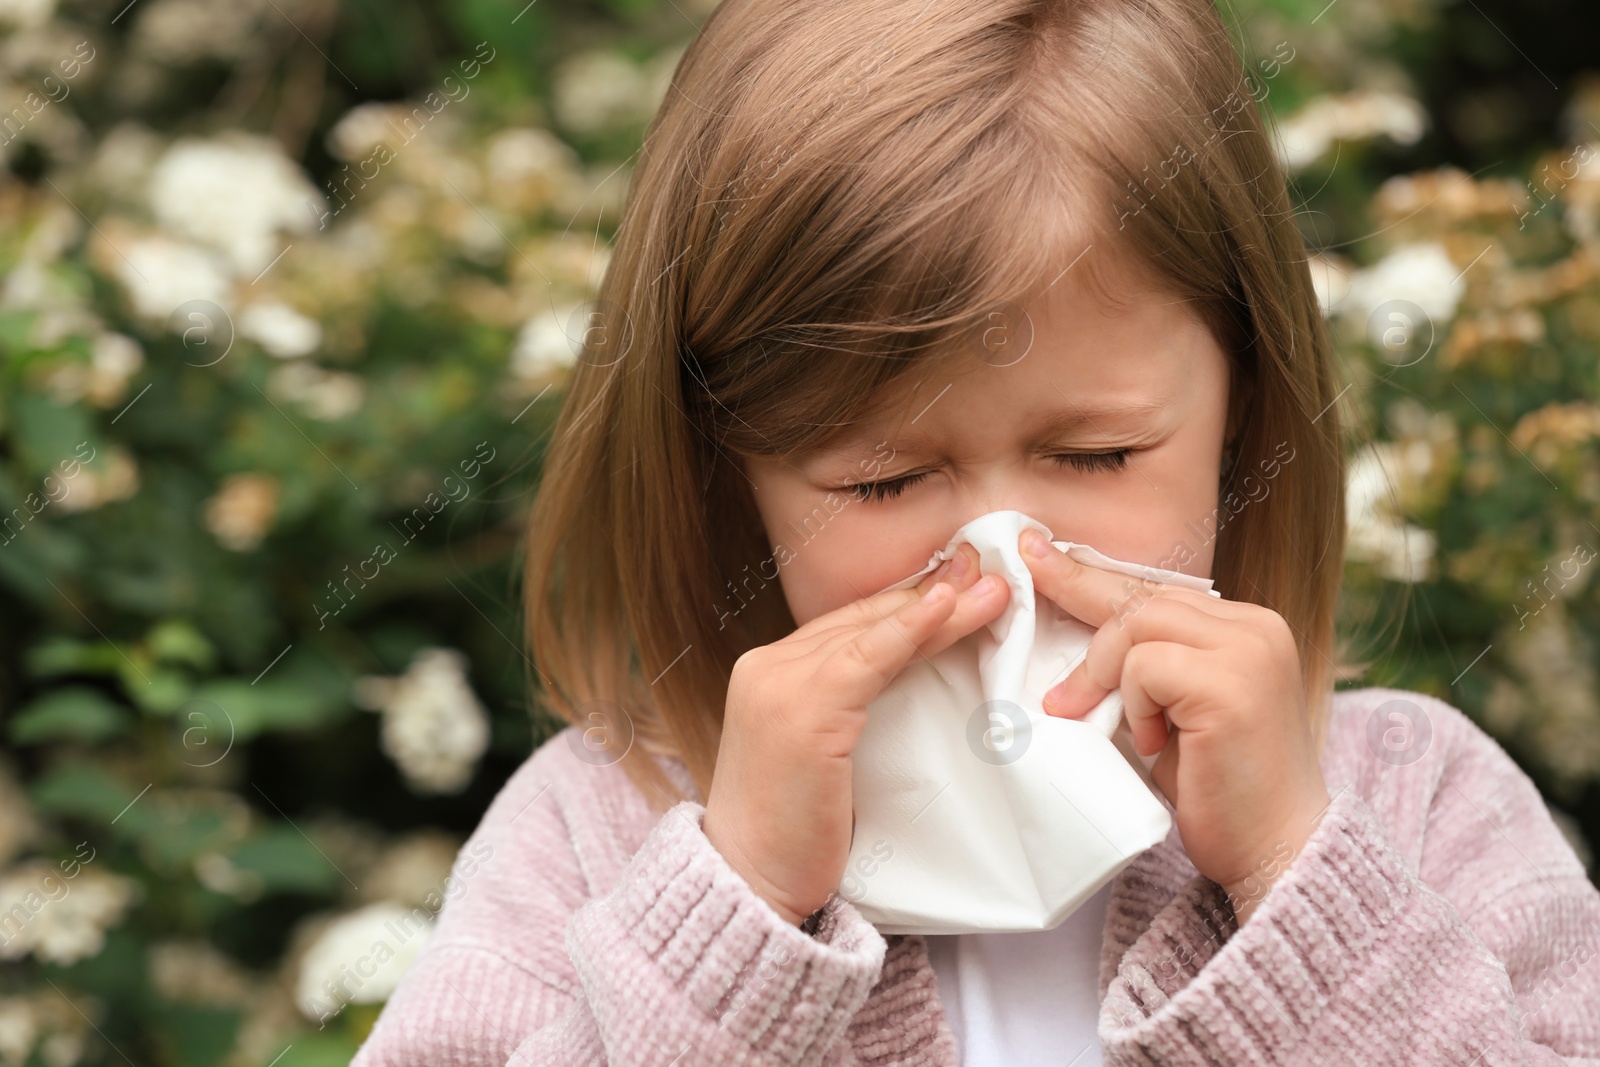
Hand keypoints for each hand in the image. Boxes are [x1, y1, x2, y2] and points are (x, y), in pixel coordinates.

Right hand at [703, 543, 1010, 925]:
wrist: (748, 885)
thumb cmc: (792, 835)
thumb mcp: (821, 757)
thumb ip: (849, 711)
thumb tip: (911, 680)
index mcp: (770, 674)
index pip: (849, 626)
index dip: (906, 603)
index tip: (958, 583)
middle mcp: (767, 667)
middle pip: (862, 618)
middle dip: (929, 591)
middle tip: (987, 567)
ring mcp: (778, 684)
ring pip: (870, 631)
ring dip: (937, 606)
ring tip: (992, 589)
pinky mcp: (800, 711)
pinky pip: (864, 658)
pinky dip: (908, 630)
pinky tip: (944, 609)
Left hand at [1017, 528, 1328, 923]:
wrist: (1276, 852)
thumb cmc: (1221, 789)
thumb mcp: (1177, 710)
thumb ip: (1148, 667)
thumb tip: (1076, 634)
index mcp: (1247, 627)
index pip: (1157, 591)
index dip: (1094, 578)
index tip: (1040, 556)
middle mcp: (1256, 627)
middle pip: (1143, 596)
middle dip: (1080, 600)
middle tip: (1031, 576)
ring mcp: (1249, 651)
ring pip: (1138, 625)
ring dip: (1107, 675)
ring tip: (1121, 724)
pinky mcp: (1230, 685)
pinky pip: (1145, 666)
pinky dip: (1134, 704)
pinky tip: (1155, 743)